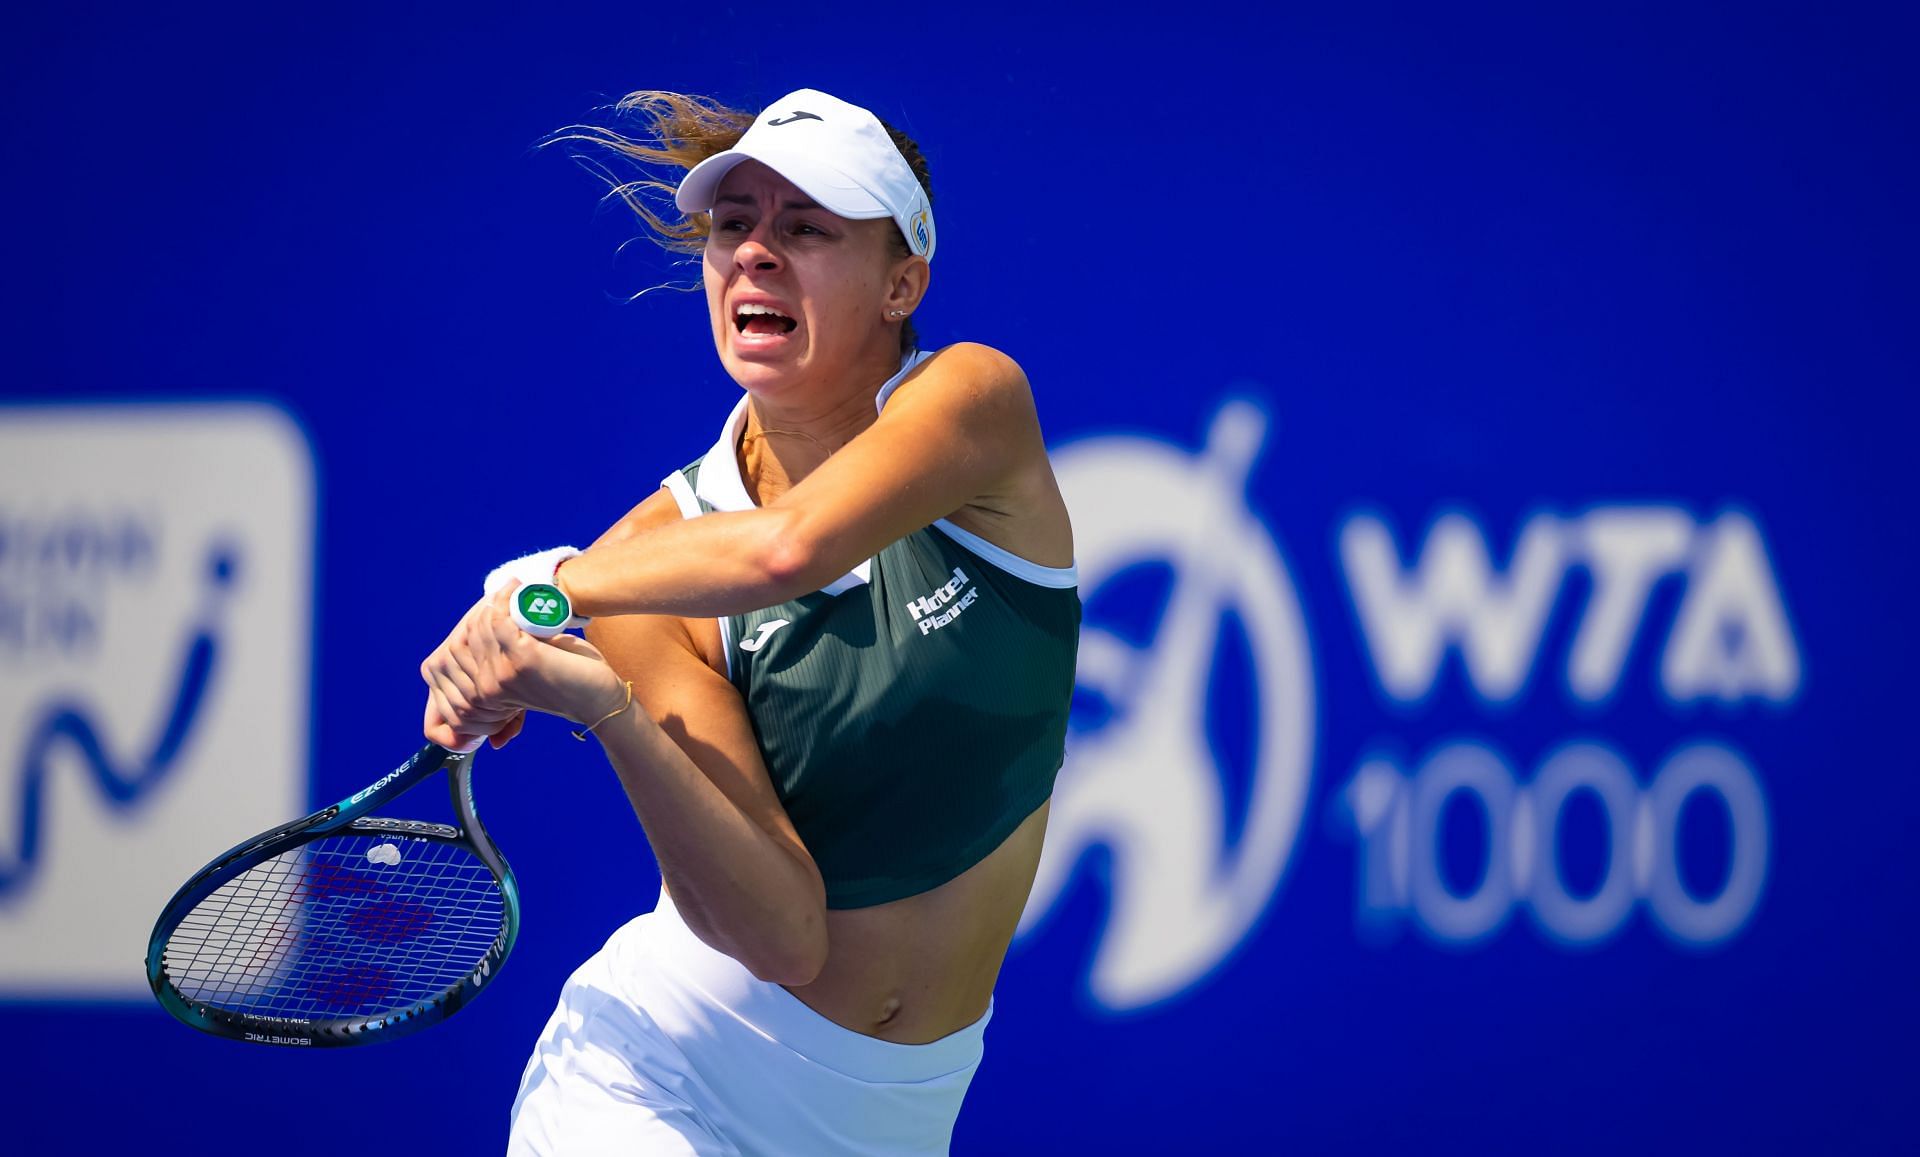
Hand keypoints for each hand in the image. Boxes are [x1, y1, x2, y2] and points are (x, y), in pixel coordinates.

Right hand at [420, 584, 626, 749]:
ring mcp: (499, 677)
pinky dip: (503, 598)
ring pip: (477, 627)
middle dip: (477, 616)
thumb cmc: (560, 684)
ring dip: (491, 604)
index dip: (464, 629)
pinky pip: (497, 620)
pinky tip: (515, 588)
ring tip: (510, 592)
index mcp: (477, 699)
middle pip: (458, 640)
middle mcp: (482, 691)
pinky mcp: (521, 661)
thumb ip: (490, 667)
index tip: (489, 609)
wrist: (599, 698)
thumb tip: (476, 636)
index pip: (440, 663)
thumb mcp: (516, 678)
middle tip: (501, 598)